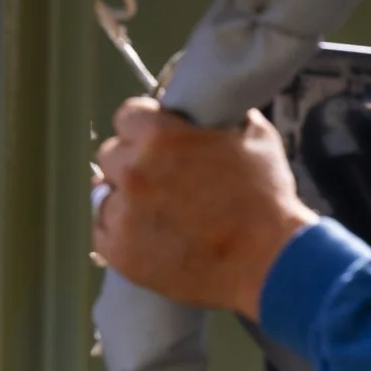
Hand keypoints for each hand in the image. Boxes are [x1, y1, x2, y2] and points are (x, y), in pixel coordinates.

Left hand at [92, 98, 318, 320]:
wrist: (269, 262)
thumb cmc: (266, 201)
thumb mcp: (253, 137)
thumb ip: (221, 117)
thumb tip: (214, 109)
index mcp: (159, 135)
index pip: (126, 116)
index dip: (142, 129)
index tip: (153, 142)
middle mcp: (134, 171)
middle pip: (111, 156)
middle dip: (131, 165)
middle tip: (158, 181)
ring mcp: (123, 214)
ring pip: (104, 195)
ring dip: (122, 200)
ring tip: (153, 214)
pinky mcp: (121, 253)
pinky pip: (101, 233)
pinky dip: (118, 234)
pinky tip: (143, 236)